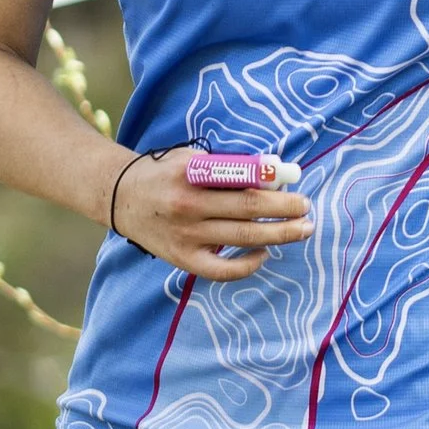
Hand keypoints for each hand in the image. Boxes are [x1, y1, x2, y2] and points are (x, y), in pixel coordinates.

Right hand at [110, 147, 311, 281]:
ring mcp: (186, 235)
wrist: (121, 197)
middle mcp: (188, 205)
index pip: (241, 178)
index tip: (295, 182)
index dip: (273, 182)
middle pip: (248, 209)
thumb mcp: (191, 158)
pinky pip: (222, 270)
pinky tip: (263, 253)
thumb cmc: (165, 174)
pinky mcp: (183, 258)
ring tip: (303, 229)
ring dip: (279, 235)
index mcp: (191, 174)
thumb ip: (228, 167)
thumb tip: (275, 176)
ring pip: (242, 238)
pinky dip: (247, 264)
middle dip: (285, 210)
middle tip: (307, 209)